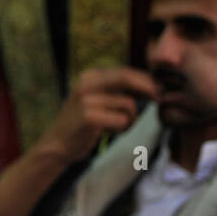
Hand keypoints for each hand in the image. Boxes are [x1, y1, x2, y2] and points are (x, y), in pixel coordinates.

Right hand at [35, 67, 158, 164]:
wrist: (57, 144)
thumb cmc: (83, 124)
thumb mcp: (97, 100)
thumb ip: (118, 90)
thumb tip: (151, 84)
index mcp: (89, 76)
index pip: (125, 71)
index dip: (146, 79)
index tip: (159, 90)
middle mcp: (86, 84)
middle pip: (127, 78)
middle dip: (148, 88)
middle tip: (160, 99)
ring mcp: (86, 99)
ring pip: (128, 104)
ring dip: (129, 119)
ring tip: (114, 126)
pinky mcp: (89, 116)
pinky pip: (122, 120)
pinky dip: (121, 129)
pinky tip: (107, 132)